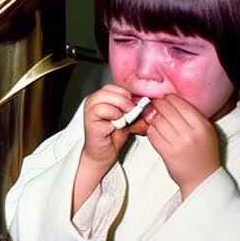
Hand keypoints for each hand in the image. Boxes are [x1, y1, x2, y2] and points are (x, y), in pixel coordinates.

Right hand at [72, 83, 142, 213]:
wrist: (103, 154)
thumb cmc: (114, 136)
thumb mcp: (128, 118)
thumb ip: (134, 108)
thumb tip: (149, 102)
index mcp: (102, 97)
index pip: (117, 86)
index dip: (129, 95)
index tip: (137, 107)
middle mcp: (94, 100)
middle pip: (111, 88)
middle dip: (125, 100)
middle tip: (131, 113)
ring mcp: (90, 109)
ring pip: (106, 96)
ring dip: (120, 107)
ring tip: (124, 119)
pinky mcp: (90, 119)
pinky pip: (103, 109)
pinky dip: (114, 116)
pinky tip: (116, 125)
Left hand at [144, 93, 219, 198]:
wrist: (203, 178)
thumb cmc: (203, 152)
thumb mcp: (206, 130)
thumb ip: (191, 115)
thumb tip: (168, 98)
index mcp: (202, 125)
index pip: (178, 102)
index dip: (168, 99)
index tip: (165, 100)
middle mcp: (191, 133)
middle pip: (164, 108)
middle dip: (157, 105)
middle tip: (156, 107)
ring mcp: (178, 143)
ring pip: (156, 120)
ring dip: (153, 118)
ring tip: (156, 120)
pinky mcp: (167, 152)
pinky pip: (151, 134)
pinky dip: (151, 130)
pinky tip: (156, 132)